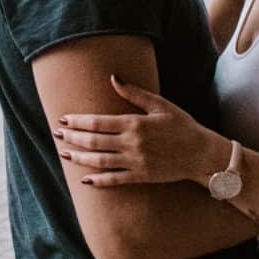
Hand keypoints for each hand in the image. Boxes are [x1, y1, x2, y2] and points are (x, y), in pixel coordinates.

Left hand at [57, 77, 225, 186]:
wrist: (202, 154)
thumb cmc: (182, 125)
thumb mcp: (160, 105)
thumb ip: (135, 93)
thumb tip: (113, 78)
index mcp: (135, 123)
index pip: (98, 122)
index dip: (78, 121)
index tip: (64, 119)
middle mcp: (132, 144)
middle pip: (95, 141)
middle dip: (73, 137)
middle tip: (56, 134)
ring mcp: (136, 162)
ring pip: (100, 161)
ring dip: (80, 157)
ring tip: (64, 153)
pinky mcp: (142, 176)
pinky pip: (116, 179)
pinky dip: (99, 180)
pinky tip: (85, 179)